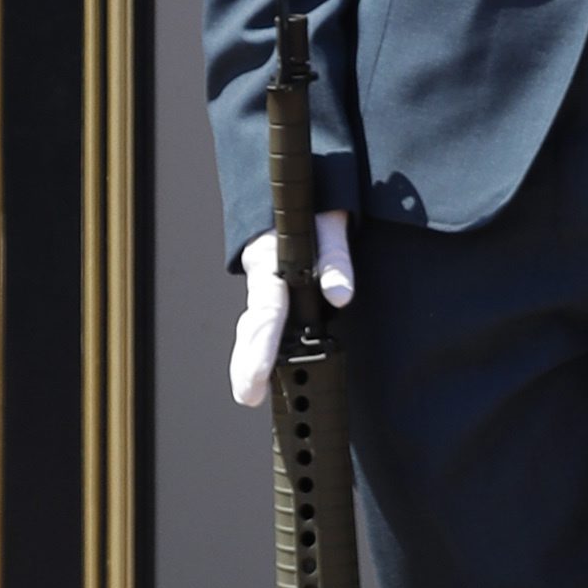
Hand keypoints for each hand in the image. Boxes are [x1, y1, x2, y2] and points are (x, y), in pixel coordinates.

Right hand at [232, 214, 352, 406]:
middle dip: (248, 363)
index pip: (267, 309)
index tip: (258, 375)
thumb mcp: (330, 222)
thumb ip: (335, 257)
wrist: (299, 192)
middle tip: (248, 395)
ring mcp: (265, 286)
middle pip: (252, 326)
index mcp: (271, 259)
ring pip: (252, 327)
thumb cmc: (315, 205)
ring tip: (250, 392)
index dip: (262, 345)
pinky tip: (261, 375)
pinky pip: (263, 324)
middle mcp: (262, 276)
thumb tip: (339, 297)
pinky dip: (259, 349)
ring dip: (249, 360)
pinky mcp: (273, 292)